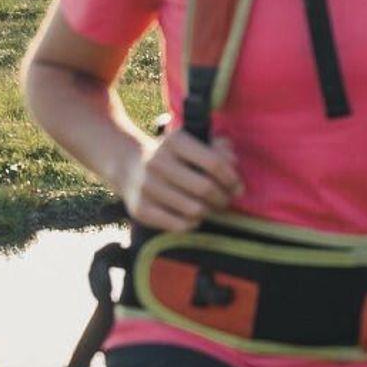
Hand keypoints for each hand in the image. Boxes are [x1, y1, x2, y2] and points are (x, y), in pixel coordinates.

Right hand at [117, 133, 241, 231]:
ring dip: (210, 211)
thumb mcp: (193, 143)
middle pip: (205, 188)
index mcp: (174, 141)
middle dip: (224, 197)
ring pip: (194, 209)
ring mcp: (146, 186)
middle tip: (227, 200)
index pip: (214, 163)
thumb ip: (218, 149)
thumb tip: (233, 163)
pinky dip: (193, 223)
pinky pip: (179, 225)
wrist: (128, 166)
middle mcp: (156, 161)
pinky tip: (194, 216)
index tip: (237, 186)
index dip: (232, 178)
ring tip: (211, 207)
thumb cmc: (174, 156)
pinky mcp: (140, 209)